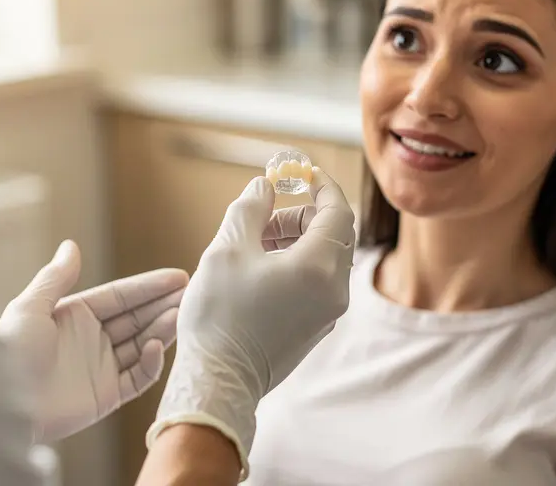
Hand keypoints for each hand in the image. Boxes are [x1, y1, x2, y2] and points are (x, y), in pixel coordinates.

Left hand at [0, 240, 187, 442]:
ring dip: (162, 329)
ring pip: (142, 344)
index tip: (179, 277)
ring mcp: (100, 368)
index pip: (121, 296)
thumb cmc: (9, 353)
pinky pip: (137, 378)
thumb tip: (72, 245)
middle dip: (164, 305)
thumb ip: (56, 278)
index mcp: (75, 315)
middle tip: (193, 295)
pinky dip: (150, 363)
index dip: (149, 286)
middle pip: (137, 318)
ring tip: (183, 315)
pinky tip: (156, 346)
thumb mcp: (29, 308)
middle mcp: (91, 340)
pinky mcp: (105, 397)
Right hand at [146, 168, 355, 478]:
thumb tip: (264, 186)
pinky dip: (296, 263)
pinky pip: (317, 282)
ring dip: (295, 239)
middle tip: (263, 214)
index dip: (320, 185)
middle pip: (332, 233)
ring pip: (324, 258)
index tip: (299, 173)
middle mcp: (334, 290)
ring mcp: (328, 312)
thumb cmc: (220, 316)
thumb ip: (250, 208)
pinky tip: (258, 269)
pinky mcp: (316, 327)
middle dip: (300, 214)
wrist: (218, 382)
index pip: (337, 210)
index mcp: (318, 267)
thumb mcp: (227, 248)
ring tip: (253, 242)